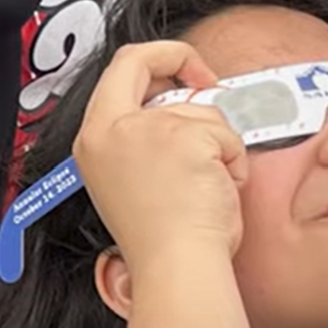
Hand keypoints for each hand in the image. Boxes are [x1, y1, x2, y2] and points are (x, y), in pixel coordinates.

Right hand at [73, 40, 245, 265]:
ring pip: (197, 108)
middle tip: (206, 79)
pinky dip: (233, 161)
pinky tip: (218, 189)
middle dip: (182, 60)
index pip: (118, 72)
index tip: (179, 76)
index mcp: (94, 140)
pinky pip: (225, 134)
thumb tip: (182, 108)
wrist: (176, 266)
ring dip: (216, 141)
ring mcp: (146, 129)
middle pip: (142, 61)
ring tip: (206, 183)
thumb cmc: (162, 237)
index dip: (153, 62)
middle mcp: (111, 129)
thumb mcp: (134, 174)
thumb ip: (144, 136)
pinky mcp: (184, 136)